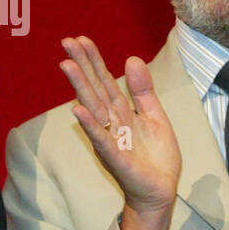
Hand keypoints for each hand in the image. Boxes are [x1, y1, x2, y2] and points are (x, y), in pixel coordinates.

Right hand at [61, 36, 181, 229]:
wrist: (161, 190)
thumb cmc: (155, 157)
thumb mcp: (154, 116)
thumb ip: (142, 90)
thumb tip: (131, 58)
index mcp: (120, 111)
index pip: (104, 81)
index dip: (93, 60)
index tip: (80, 39)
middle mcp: (110, 122)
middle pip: (93, 88)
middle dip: (81, 65)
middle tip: (66, 42)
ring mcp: (110, 139)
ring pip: (92, 108)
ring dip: (79, 87)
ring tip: (67, 66)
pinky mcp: (116, 158)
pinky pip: (101, 139)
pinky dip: (89, 125)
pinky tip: (78, 110)